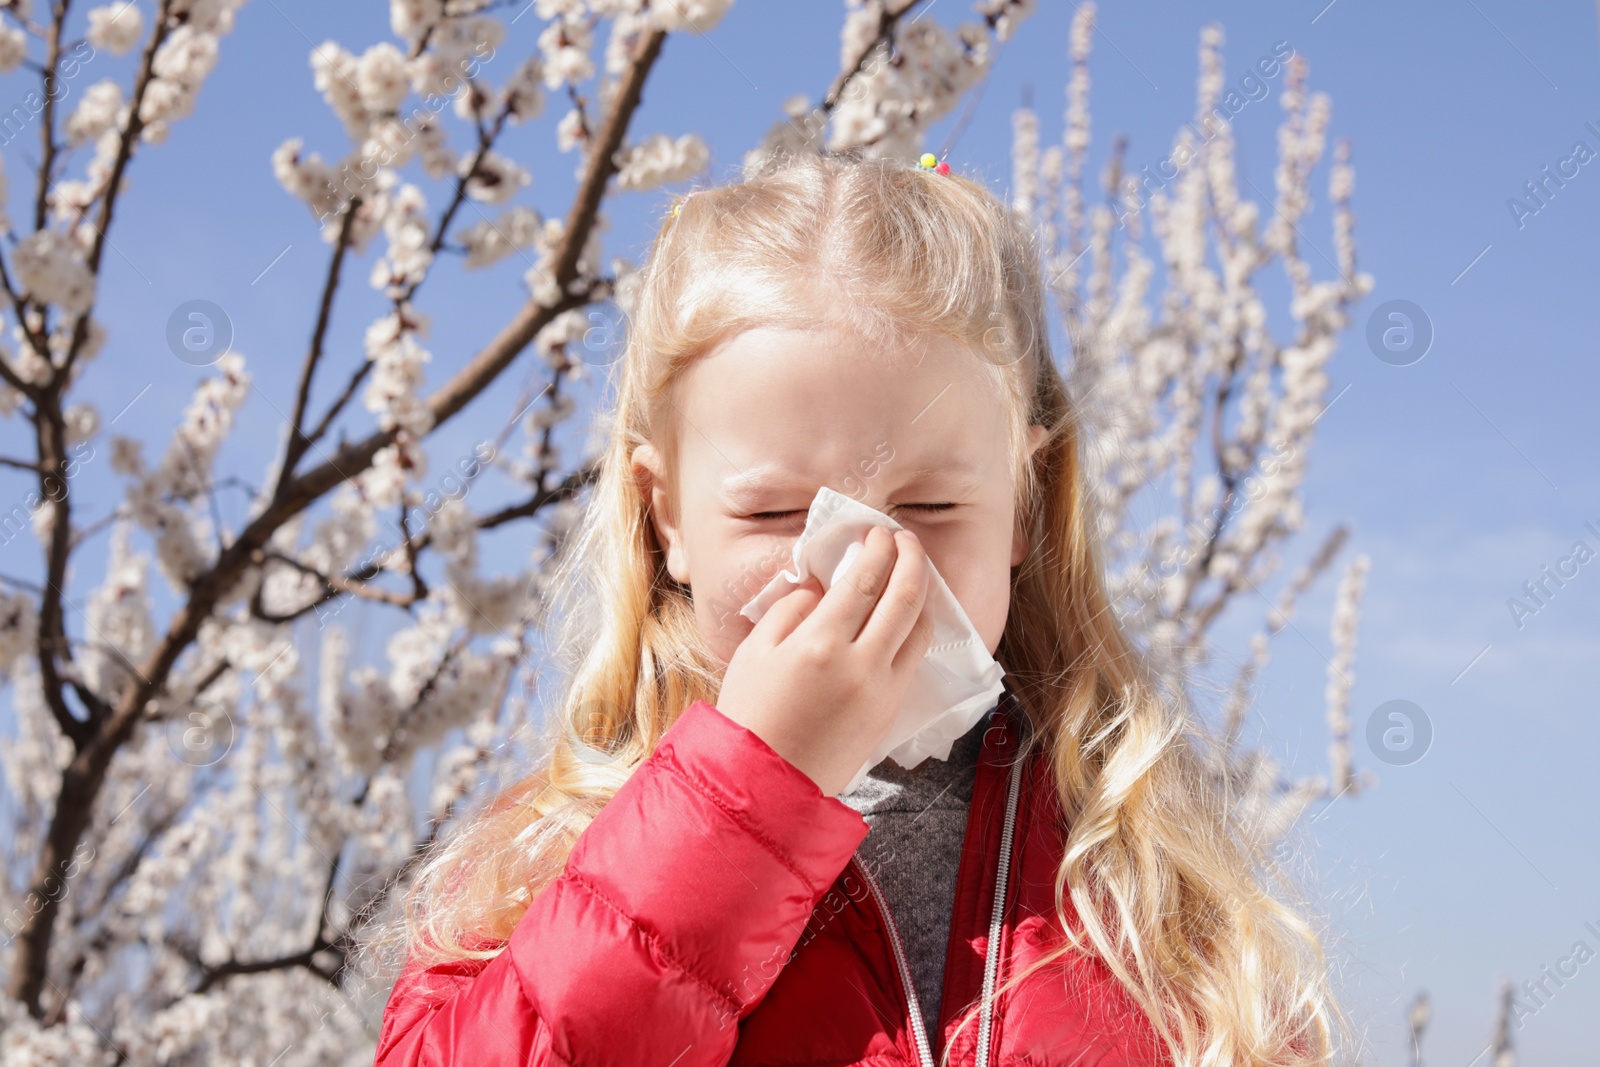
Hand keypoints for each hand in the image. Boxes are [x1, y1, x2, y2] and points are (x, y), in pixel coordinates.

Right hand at [715, 525, 935, 796]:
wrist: (766, 782)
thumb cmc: (751, 714)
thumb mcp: (756, 652)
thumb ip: (791, 610)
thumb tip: (822, 588)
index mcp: (820, 645)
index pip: (865, 581)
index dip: (877, 549)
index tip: (878, 531)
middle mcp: (861, 665)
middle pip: (904, 598)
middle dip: (911, 559)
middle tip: (905, 540)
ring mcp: (882, 690)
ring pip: (920, 630)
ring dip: (921, 594)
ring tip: (910, 574)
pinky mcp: (890, 711)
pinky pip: (912, 659)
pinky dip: (914, 630)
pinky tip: (903, 618)